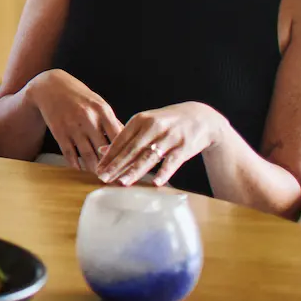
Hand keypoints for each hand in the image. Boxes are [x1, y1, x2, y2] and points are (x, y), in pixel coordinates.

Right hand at [23, 69, 123, 171]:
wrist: (50, 86)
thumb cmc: (79, 96)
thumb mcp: (98, 103)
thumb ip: (111, 121)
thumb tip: (126, 140)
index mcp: (102, 110)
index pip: (118, 136)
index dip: (125, 152)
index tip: (130, 165)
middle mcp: (88, 118)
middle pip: (103, 148)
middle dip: (111, 165)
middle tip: (118, 178)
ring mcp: (72, 126)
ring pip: (87, 154)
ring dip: (95, 169)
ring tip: (102, 178)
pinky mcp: (59, 132)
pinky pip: (69, 153)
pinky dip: (75, 165)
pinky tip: (81, 171)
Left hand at [96, 103, 225, 186]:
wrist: (201, 117)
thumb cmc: (168, 123)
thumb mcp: (146, 124)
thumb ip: (126, 137)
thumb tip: (103, 151)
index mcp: (141, 120)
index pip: (121, 140)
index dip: (109, 155)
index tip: (98, 168)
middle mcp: (154, 127)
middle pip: (132, 149)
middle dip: (116, 165)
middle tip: (103, 178)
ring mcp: (170, 136)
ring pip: (149, 156)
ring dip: (135, 171)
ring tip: (122, 182)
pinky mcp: (185, 146)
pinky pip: (172, 161)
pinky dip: (164, 172)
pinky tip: (155, 183)